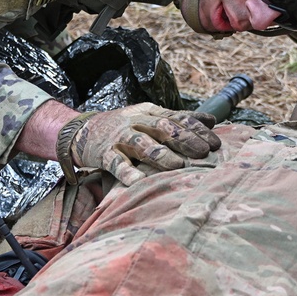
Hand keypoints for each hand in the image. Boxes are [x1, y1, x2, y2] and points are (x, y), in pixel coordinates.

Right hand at [69, 103, 220, 185]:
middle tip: (204, 152)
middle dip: (184, 139)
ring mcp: (120, 137)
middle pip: (163, 128)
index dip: (197, 129)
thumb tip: (212, 120)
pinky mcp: (104, 154)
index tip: (215, 143)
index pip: (177, 118)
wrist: (81, 131)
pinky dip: (127, 172)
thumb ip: (179, 120)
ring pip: (142, 144)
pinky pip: (116, 163)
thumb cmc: (124, 128)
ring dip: (160, 155)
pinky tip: (138, 182)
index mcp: (150, 113)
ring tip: (178, 166)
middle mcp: (136, 123)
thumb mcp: (150, 117)